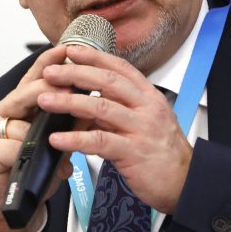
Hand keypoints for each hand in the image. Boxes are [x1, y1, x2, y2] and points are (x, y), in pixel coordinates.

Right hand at [0, 46, 74, 231]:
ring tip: (57, 129)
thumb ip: (68, 122)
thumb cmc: (33, 171)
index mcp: (16, 106)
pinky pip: (12, 148)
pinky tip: (37, 159)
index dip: (49, 64)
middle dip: (49, 87)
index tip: (67, 50)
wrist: (12, 206)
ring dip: (41, 127)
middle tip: (69, 84)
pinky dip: (28, 152)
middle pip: (24, 94)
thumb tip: (92, 105)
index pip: (34, 79)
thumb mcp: (56, 143)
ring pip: (19, 121)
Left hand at [37, 44, 192, 213]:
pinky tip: (58, 138)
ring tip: (45, 100)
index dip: (94, 57)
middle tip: (50, 72)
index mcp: (148, 97)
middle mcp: (146, 108)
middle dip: (75, 74)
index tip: (72, 50)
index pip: (119, 68)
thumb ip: (119, 109)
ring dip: (68, 102)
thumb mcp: (145, 122)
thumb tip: (87, 102)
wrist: (185, 181)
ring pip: (101, 108)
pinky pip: (99, 142)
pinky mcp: (133, 152)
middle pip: (107, 82)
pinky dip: (75, 139)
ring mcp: (140, 129)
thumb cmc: (163, 153)